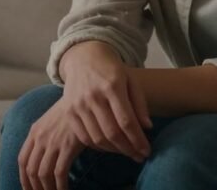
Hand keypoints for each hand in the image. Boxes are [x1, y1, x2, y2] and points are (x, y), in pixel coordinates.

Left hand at [18, 98, 84, 189]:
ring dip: (47, 189)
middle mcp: (40, 138)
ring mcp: (53, 142)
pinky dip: (60, 186)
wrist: (84, 98)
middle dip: (35, 188)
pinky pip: (59, 172)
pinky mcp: (68, 145)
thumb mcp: (50, 121)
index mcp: (34, 132)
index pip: (22, 160)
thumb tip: (40, 159)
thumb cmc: (70, 112)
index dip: (23, 178)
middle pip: (31, 170)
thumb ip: (42, 138)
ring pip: (43, 174)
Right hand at [59, 42, 151, 161]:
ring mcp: (78, 104)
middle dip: (128, 149)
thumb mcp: (131, 80)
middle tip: (139, 157)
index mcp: (112, 86)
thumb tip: (147, 128)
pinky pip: (84, 137)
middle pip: (112, 132)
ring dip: (114, 150)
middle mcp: (93, 96)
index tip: (147, 151)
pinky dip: (98, 146)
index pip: (126, 121)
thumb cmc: (112, 70)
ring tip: (126, 152)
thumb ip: (140, 104)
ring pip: (97, 138)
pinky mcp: (69, 111)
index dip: (138, 140)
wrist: (84, 58)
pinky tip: (109, 146)